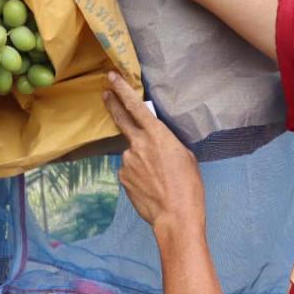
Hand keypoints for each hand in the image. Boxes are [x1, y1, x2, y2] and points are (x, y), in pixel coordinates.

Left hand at [103, 73, 204, 241]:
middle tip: (105, 93)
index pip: (135, 106)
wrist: (175, 216)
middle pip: (121, 119)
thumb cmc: (188, 186)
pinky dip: (138, 174)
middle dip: (112, 104)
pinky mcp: (122, 177)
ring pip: (132, 153)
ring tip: (158, 177)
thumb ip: (166, 144)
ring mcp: (127, 162)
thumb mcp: (185, 156)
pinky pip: (130, 170)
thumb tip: (156, 145)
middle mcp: (137, 145)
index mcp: (157, 135)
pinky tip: (151, 186)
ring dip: (140, 159)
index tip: (111, 77)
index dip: (122, 90)